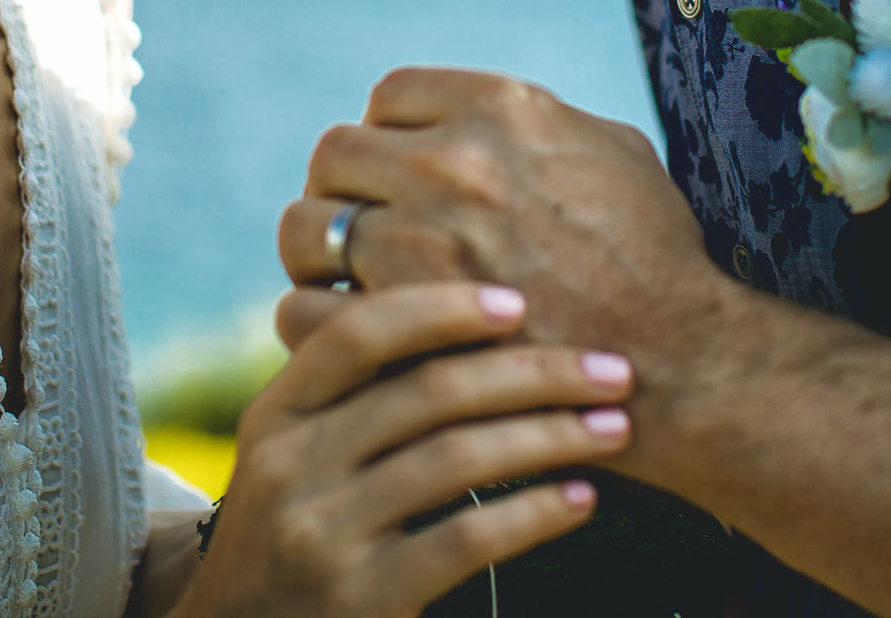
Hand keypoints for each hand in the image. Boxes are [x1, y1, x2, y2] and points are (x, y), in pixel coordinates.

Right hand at [172, 280, 637, 617]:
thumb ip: (353, 394)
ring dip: (552, 436)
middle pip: (429, 391)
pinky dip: (533, 512)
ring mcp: (324, 535)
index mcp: (276, 414)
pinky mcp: (363, 598)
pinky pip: (466, 540)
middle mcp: (291, 466)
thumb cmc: (294, 532)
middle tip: (612, 369)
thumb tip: (472, 315)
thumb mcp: (293, 455)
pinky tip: (580, 498)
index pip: (359, 334)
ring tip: (614, 426)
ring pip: (457, 458)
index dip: (442, 309)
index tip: (520, 302)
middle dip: (535, 372)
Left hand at [276, 70, 737, 476]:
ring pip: (306, 227)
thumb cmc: (658, 261)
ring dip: (318, 253)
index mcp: (502, 109)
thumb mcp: (617, 153)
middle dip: (345, 190)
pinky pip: (304, 309)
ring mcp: (421, 242)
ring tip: (343, 280)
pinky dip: (313, 320)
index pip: (392, 94)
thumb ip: (543, 122)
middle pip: (336, 153)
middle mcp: (451, 163)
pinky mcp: (402, 325)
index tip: (401, 171)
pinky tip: (344, 334)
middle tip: (364, 227)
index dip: (391, 134)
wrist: (679, 364)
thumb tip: (494, 118)